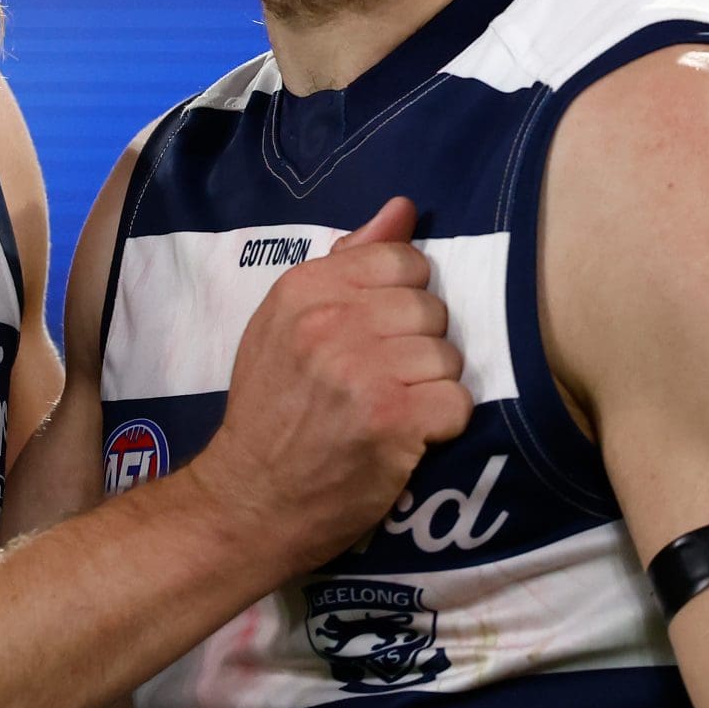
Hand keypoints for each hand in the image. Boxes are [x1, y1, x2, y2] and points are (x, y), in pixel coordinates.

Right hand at [193, 197, 471, 571]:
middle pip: (431, 308)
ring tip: (391, 410)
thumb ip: (346, 263)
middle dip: (418, 347)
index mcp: (303, 289)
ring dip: (430, 389)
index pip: (402, 260)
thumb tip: (403, 208)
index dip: (402, 300)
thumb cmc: (270, 410)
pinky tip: (407, 436)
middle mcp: (331, 322)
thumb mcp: (285, 324)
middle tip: (381, 381)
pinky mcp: (392, 420)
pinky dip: (442, 425)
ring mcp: (362, 370)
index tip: (377, 334)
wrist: (250, 499)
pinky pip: (458, 401)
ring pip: (449, 356)